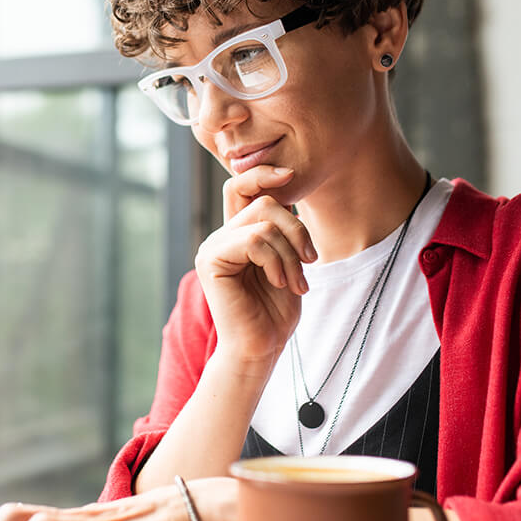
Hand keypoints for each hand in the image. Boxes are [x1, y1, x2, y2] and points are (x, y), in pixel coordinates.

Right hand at [195, 165, 315, 373]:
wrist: (260, 347)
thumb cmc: (275, 310)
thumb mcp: (287, 260)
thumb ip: (282, 228)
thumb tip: (288, 187)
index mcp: (236, 233)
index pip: (241, 186)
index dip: (263, 173)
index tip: (291, 174)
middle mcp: (220, 236)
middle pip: (263, 202)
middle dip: (297, 230)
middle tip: (309, 262)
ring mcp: (212, 246)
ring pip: (264, 221)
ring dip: (290, 252)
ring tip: (295, 281)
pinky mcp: (211, 260)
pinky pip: (254, 239)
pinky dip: (276, 260)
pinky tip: (279, 282)